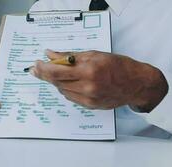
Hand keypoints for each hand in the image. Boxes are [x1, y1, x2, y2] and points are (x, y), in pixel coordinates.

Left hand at [30, 50, 167, 111]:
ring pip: (62, 90)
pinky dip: (66, 89)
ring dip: (57, 82)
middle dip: (45, 75)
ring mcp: (88, 99)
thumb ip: (70, 56)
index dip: (42, 69)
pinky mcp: (90, 106)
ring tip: (59, 73)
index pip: (56, 72)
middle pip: (57, 83)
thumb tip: (50, 54)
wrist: (136, 84)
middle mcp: (87, 87)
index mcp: (88, 71)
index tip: (35, 64)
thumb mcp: (94, 54)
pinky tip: (70, 83)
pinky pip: (70, 97)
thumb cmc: (118, 65)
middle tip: (37, 69)